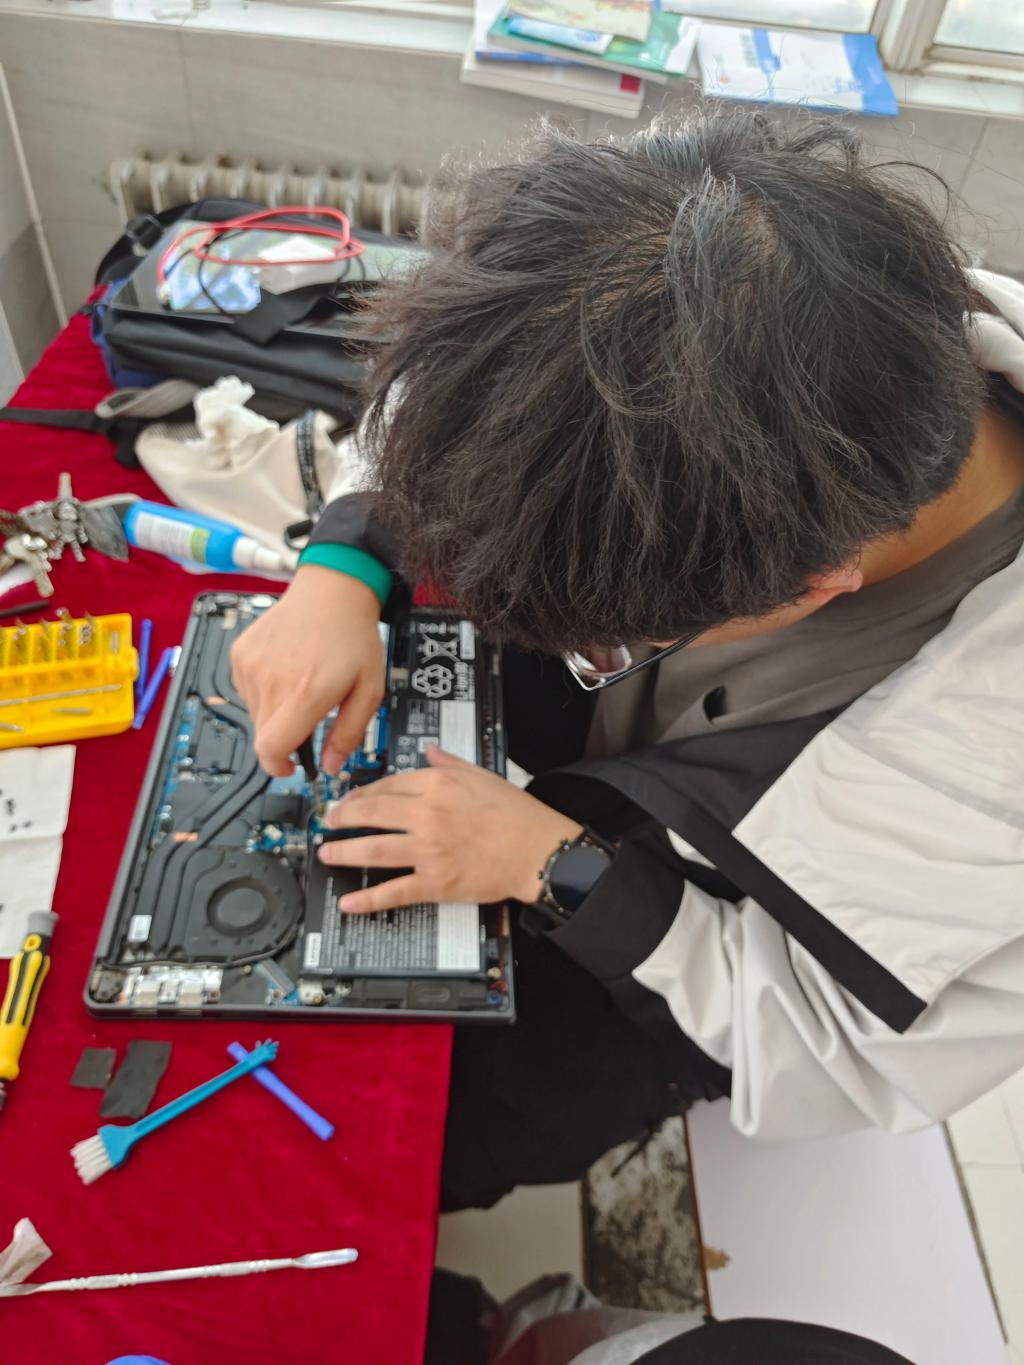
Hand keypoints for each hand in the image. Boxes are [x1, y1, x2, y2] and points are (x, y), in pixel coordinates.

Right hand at [231, 564, 384, 776]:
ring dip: (276, 713)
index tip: (292, 766)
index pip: (270, 748)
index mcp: (306, 692)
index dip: (278, 766)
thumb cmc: (353, 637)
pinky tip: (287, 671)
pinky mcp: (240, 654)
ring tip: (301, 686)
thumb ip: (349, 733)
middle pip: (264, 736)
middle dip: (286, 737)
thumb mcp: (369, 691)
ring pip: (255, 714)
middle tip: (309, 717)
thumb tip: (330, 766)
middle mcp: (273, 679)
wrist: (331, 590)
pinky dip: (265, 692)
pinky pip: (246, 691)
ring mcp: (251, 665)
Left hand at [318, 747, 582, 912]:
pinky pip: (394, 890)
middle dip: (342, 818)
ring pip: (373, 850)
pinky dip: (368, 898)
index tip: (350, 797)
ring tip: (327, 853)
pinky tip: (349, 901)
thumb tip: (429, 750)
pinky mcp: (435, 882)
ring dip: (344, 852)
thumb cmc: (516, 814)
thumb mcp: (481, 775)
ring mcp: (428, 850)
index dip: (361, 792)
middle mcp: (427, 815)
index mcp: (437, 784)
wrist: (539, 850)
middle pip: (370, 814)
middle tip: (329, 821)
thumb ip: (449, 762)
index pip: (387, 785)